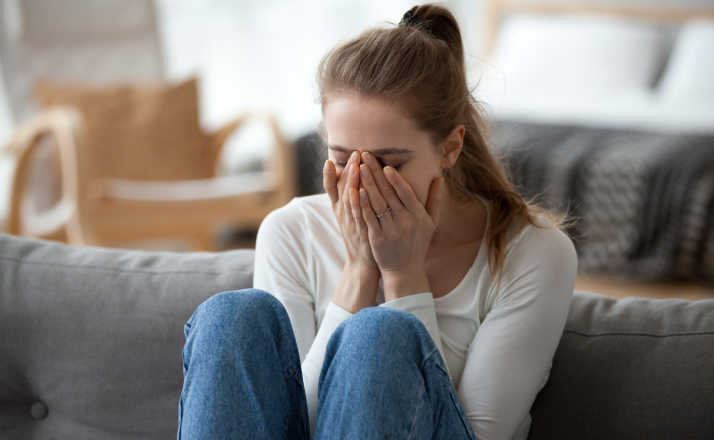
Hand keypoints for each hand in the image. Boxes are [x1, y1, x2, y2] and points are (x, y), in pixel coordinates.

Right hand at [323, 150, 378, 272]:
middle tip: (355, 153)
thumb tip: (350, 179)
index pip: (331, 188)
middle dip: (348, 170)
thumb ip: (348, 199)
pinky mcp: (361, 230)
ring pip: (349, 198)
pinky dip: (356, 201)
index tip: (330, 159)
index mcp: (339, 209)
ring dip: (352, 181)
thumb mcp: (350, 217)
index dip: (329, 175)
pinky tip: (358, 189)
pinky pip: (358, 213)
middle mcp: (342, 214)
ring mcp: (351, 222)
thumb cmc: (359, 236)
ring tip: (356, 164)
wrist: (363, 263)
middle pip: (342, 189)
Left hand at [357, 151, 442, 294]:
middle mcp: (405, 222)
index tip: (386, 166)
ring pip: (377, 203)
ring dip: (367, 184)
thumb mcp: (431, 222)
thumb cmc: (418, 243)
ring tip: (358, 168)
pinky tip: (356, 191)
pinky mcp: (377, 238)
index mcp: (418, 216)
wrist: (405, 271)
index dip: (395, 179)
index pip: (406, 193)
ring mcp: (391, 230)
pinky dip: (363, 204)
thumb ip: (435, 199)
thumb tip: (439, 177)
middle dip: (376, 174)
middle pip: (388, 194)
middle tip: (365, 157)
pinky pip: (369, 218)